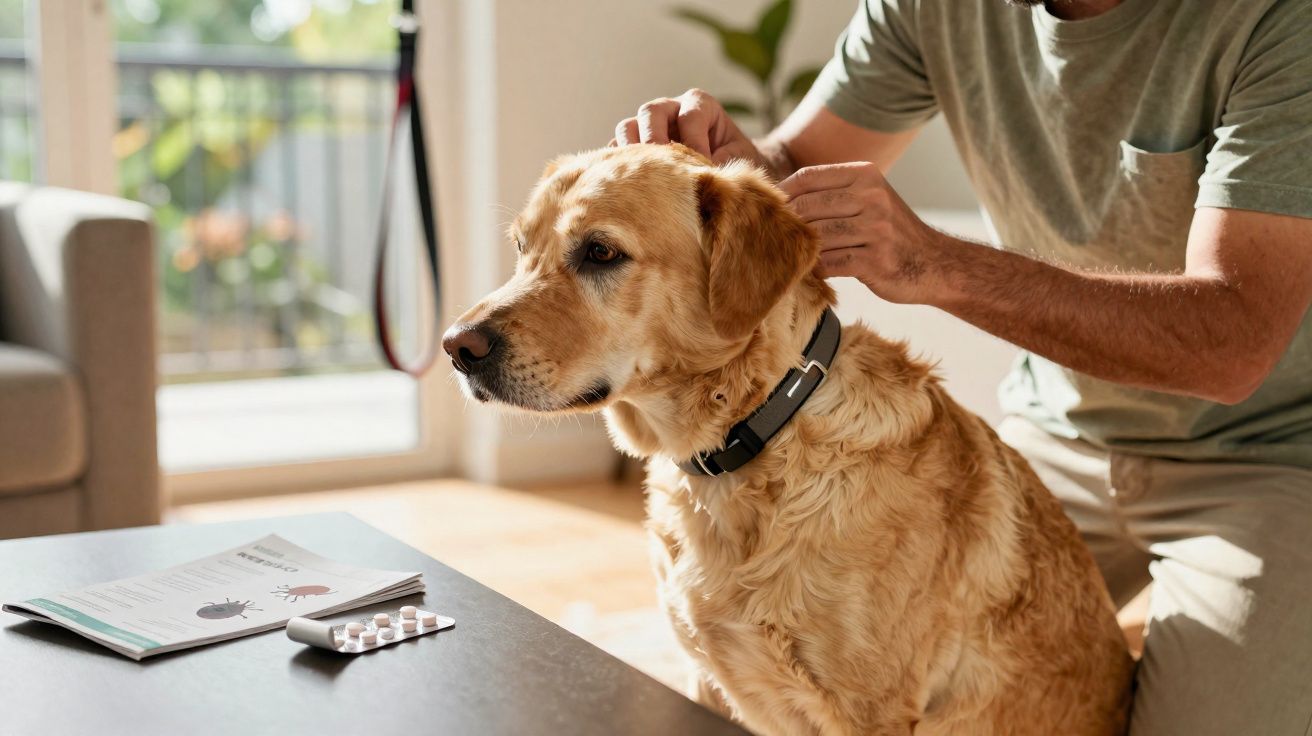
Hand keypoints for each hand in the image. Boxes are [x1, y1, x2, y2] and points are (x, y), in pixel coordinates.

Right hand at [611, 88, 764, 166]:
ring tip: (645, 178)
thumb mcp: (737, 158)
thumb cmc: (734, 160)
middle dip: (655, 141)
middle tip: (664, 171)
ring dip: (632, 153)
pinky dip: (620, 165)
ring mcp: (648, 125)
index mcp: (699, 104)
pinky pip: (616, 151)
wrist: (726, 168)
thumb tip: (697, 180)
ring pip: (627, 128)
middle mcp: (670, 109)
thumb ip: (721, 164)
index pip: (690, 117)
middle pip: (650, 112)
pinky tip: (632, 186)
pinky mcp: (633, 146)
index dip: (694, 144)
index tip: (701, 169)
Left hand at [780, 161, 946, 304]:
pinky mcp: (876, 260)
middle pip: (807, 207)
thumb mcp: (870, 198)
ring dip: (800, 249)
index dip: (781, 194)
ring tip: (790, 256)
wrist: (936, 263)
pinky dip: (818, 269)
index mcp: (866, 175)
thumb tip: (779, 195)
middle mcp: (872, 197)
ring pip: (816, 236)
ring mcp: (876, 229)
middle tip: (772, 239)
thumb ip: (833, 194)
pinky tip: (816, 272)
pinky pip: (830, 263)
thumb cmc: (891, 232)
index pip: (807, 177)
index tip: (767, 210)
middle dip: (787, 225)